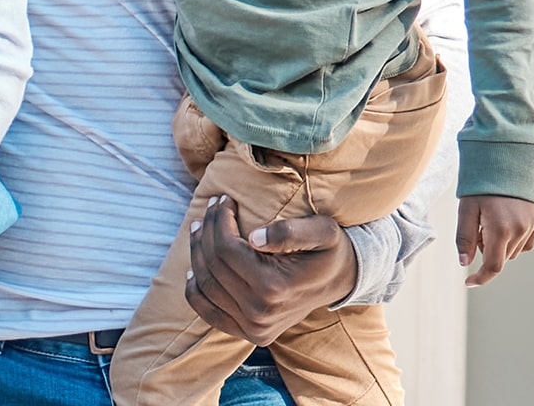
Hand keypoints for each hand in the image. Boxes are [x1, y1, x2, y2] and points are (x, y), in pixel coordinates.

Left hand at [185, 195, 356, 345]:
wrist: (341, 281)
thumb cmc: (330, 249)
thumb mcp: (323, 231)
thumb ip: (291, 231)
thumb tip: (254, 237)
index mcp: (274, 288)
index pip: (226, 248)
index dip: (219, 220)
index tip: (224, 198)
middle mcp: (260, 313)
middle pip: (213, 265)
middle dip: (206, 230)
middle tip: (212, 207)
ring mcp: (254, 328)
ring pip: (206, 286)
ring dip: (197, 253)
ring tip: (199, 227)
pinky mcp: (249, 334)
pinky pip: (208, 312)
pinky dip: (195, 291)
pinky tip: (192, 270)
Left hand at [456, 194, 533, 286]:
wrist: (503, 162)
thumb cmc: (480, 185)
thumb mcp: (466, 209)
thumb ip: (464, 238)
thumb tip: (465, 264)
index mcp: (500, 229)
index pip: (493, 266)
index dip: (481, 277)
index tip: (469, 282)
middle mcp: (519, 231)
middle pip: (500, 258)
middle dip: (486, 251)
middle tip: (478, 228)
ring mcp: (530, 227)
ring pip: (512, 252)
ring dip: (498, 246)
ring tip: (489, 221)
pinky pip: (524, 244)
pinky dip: (512, 241)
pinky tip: (503, 223)